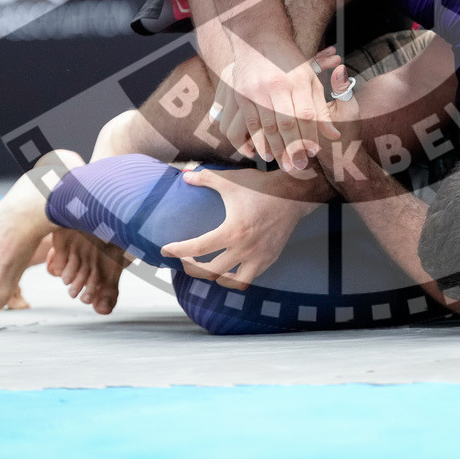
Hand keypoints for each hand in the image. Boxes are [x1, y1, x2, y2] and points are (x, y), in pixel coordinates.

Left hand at [160, 167, 317, 288]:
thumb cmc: (261, 187)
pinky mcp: (269, 259)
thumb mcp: (231, 180)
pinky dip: (236, 276)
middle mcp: (245, 249)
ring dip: (216, 278)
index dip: (178, 251)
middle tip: (185, 260)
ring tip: (207, 268)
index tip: (166, 250)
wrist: (293, 195)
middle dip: (192, 269)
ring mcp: (259, 257)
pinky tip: (230, 268)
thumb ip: (206, 178)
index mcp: (233, 231)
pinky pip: (249, 278)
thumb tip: (185, 176)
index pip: (199, 248)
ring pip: (231, 282)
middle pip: (210, 272)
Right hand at [211, 40, 337, 171]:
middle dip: (294, 150)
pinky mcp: (239, 95)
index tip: (314, 153)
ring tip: (285, 165)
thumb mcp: (311, 80)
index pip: (305, 114)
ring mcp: (256, 90)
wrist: (259, 40)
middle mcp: (276, 85)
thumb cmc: (291, 63)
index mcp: (297, 80)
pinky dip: (255, 142)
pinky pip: (247, 125)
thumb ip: (321, 108)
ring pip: (266, 128)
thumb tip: (333, 135)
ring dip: (275, 150)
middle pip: (286, 124)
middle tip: (300, 168)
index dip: (310, 136)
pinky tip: (263, 154)